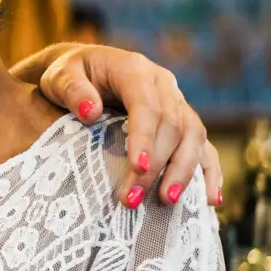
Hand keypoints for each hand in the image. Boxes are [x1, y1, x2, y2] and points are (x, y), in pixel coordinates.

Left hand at [28, 42, 221, 209]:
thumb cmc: (68, 74)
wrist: (82, 69)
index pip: (147, 106)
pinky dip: (210, 171)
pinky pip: (204, 145)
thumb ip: (71, 89)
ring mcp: (177, 102)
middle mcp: (163, 84)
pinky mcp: (183, 120)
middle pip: (172, 126)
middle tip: (133, 199)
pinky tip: (210, 199)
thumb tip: (90, 112)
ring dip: (183, 171)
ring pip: (193, 136)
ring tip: (166, 201)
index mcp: (134, 70)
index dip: (145, 138)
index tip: (137, 168)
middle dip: (158, 165)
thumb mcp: (59, 76)